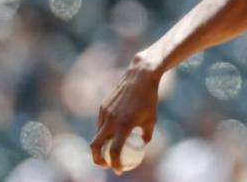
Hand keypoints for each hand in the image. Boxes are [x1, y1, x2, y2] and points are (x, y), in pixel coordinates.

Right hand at [90, 54, 159, 174]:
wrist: (140, 76)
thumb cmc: (149, 99)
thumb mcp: (152, 119)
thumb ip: (146, 135)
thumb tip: (141, 146)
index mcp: (124, 125)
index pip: (115, 152)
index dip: (115, 165)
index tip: (119, 171)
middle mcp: (111, 120)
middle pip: (95, 146)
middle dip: (98, 160)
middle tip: (106, 164)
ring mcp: (104, 113)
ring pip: (98, 134)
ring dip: (103, 144)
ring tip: (113, 147)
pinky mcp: (102, 106)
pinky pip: (100, 123)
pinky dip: (104, 131)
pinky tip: (114, 130)